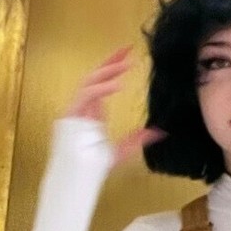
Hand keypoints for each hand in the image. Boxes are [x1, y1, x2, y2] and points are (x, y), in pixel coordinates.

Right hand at [65, 45, 166, 168]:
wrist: (75, 180)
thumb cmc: (91, 168)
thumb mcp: (121, 151)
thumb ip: (138, 140)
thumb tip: (159, 132)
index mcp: (92, 112)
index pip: (102, 82)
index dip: (114, 66)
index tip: (129, 55)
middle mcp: (82, 107)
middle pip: (95, 76)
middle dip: (110, 62)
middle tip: (128, 50)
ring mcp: (75, 110)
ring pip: (89, 81)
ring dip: (107, 71)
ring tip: (124, 64)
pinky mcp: (71, 115)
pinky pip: (86, 94)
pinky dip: (101, 88)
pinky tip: (117, 84)